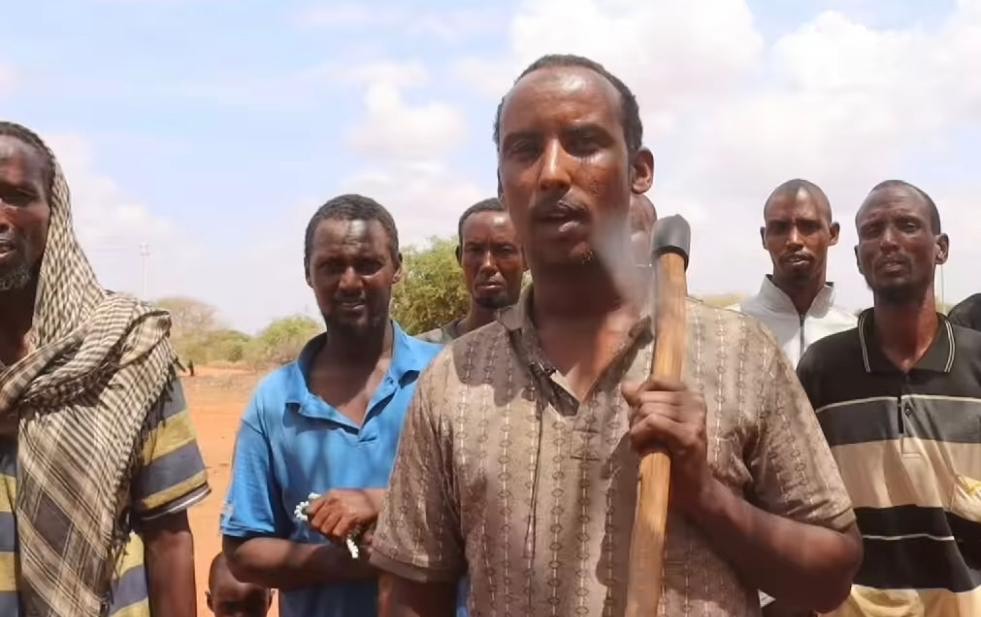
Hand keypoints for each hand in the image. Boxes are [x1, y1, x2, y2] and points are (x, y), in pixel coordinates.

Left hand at [306, 489, 379, 546]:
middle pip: (315, 523)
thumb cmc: (363, 501)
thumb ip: (330, 505)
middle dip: (322, 532)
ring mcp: (341, 508)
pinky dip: (340, 539)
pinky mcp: (350, 516)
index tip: (320, 526)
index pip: (309, 511)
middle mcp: (333, 500)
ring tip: (340, 538)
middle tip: (331, 535)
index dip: (313, 521)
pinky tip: (346, 538)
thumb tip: (315, 522)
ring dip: (331, 537)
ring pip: (325, 530)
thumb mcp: (343, 497)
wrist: (381, 500)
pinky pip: (336, 533)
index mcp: (330, 494)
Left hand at [622, 378, 714, 513]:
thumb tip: (625, 385)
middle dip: (635, 417)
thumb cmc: (672, 455)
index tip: (640, 417)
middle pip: (646, 397)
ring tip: (642, 445)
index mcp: (691, 396)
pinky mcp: (689, 436)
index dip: (639, 397)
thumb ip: (642, 403)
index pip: (655, 380)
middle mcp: (696, 402)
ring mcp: (695, 419)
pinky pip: (652, 422)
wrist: (693, 489)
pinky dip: (639, 435)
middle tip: (640, 437)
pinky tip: (642, 449)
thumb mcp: (656, 424)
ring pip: (647, 410)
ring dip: (636, 430)